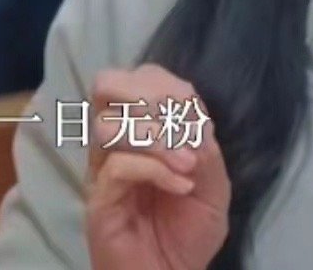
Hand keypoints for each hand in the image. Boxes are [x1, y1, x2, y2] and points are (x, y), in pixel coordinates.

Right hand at [85, 64, 230, 269]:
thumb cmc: (187, 233)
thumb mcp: (214, 185)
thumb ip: (205, 148)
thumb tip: (195, 120)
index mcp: (142, 130)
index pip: (139, 78)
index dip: (165, 84)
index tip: (194, 110)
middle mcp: (115, 144)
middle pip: (107, 85)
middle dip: (150, 96)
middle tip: (183, 125)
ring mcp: (102, 170)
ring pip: (109, 124)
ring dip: (158, 138)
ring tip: (187, 166)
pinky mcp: (98, 200)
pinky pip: (116, 166)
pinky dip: (155, 169)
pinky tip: (181, 186)